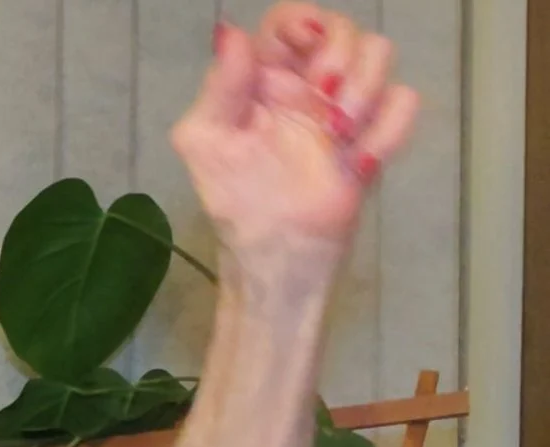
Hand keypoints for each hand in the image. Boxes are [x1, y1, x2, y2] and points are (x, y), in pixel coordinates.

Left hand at [173, 4, 416, 295]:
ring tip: (338, 138)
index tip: (305, 48)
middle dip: (341, 58)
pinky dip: (386, 131)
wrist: (277, 258)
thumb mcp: (206, 143)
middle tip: (323, 101)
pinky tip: (358, 164)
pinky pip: (404, 102)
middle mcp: (306, 85)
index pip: (290, 21)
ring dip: (365, 92)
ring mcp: (343, 108)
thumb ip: (220, 88)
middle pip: (345, 30)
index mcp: (262, 79)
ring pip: (382, 56)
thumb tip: (230, 33)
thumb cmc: (234, 203)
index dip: (305, 23)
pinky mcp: (374, 137)